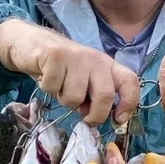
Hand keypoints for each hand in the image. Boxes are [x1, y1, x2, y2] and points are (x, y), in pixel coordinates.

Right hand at [0, 18, 139, 126]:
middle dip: (95, 115)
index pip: (130, 81)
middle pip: (105, 94)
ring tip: (60, 86)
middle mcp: (96, 59)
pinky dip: (47, 88)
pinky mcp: (55, 56)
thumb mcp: (85, 82)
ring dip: (64, 99)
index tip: (118, 119)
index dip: (129, 103)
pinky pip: (53, 88)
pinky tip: (47, 77)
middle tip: (86, 119)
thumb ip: (94, 98)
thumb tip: (95, 117)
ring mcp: (76, 56)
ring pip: (75, 96)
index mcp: (107, 66)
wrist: (35, 44)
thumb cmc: (63, 69)